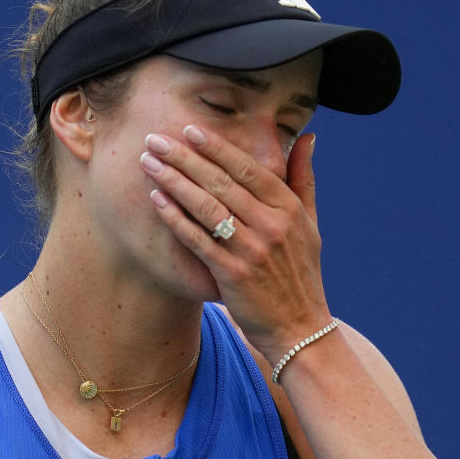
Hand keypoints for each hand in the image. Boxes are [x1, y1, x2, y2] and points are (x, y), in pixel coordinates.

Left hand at [140, 125, 331, 363]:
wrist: (299, 327)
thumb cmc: (300, 272)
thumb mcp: (310, 223)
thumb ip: (304, 178)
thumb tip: (309, 137)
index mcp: (289, 208)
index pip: (247, 168)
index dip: (216, 147)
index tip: (190, 130)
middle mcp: (271, 224)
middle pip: (221, 182)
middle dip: (185, 157)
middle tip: (155, 139)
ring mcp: (252, 249)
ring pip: (206, 206)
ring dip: (174, 181)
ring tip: (149, 163)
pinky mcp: (232, 274)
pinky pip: (198, 239)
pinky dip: (176, 218)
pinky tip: (156, 200)